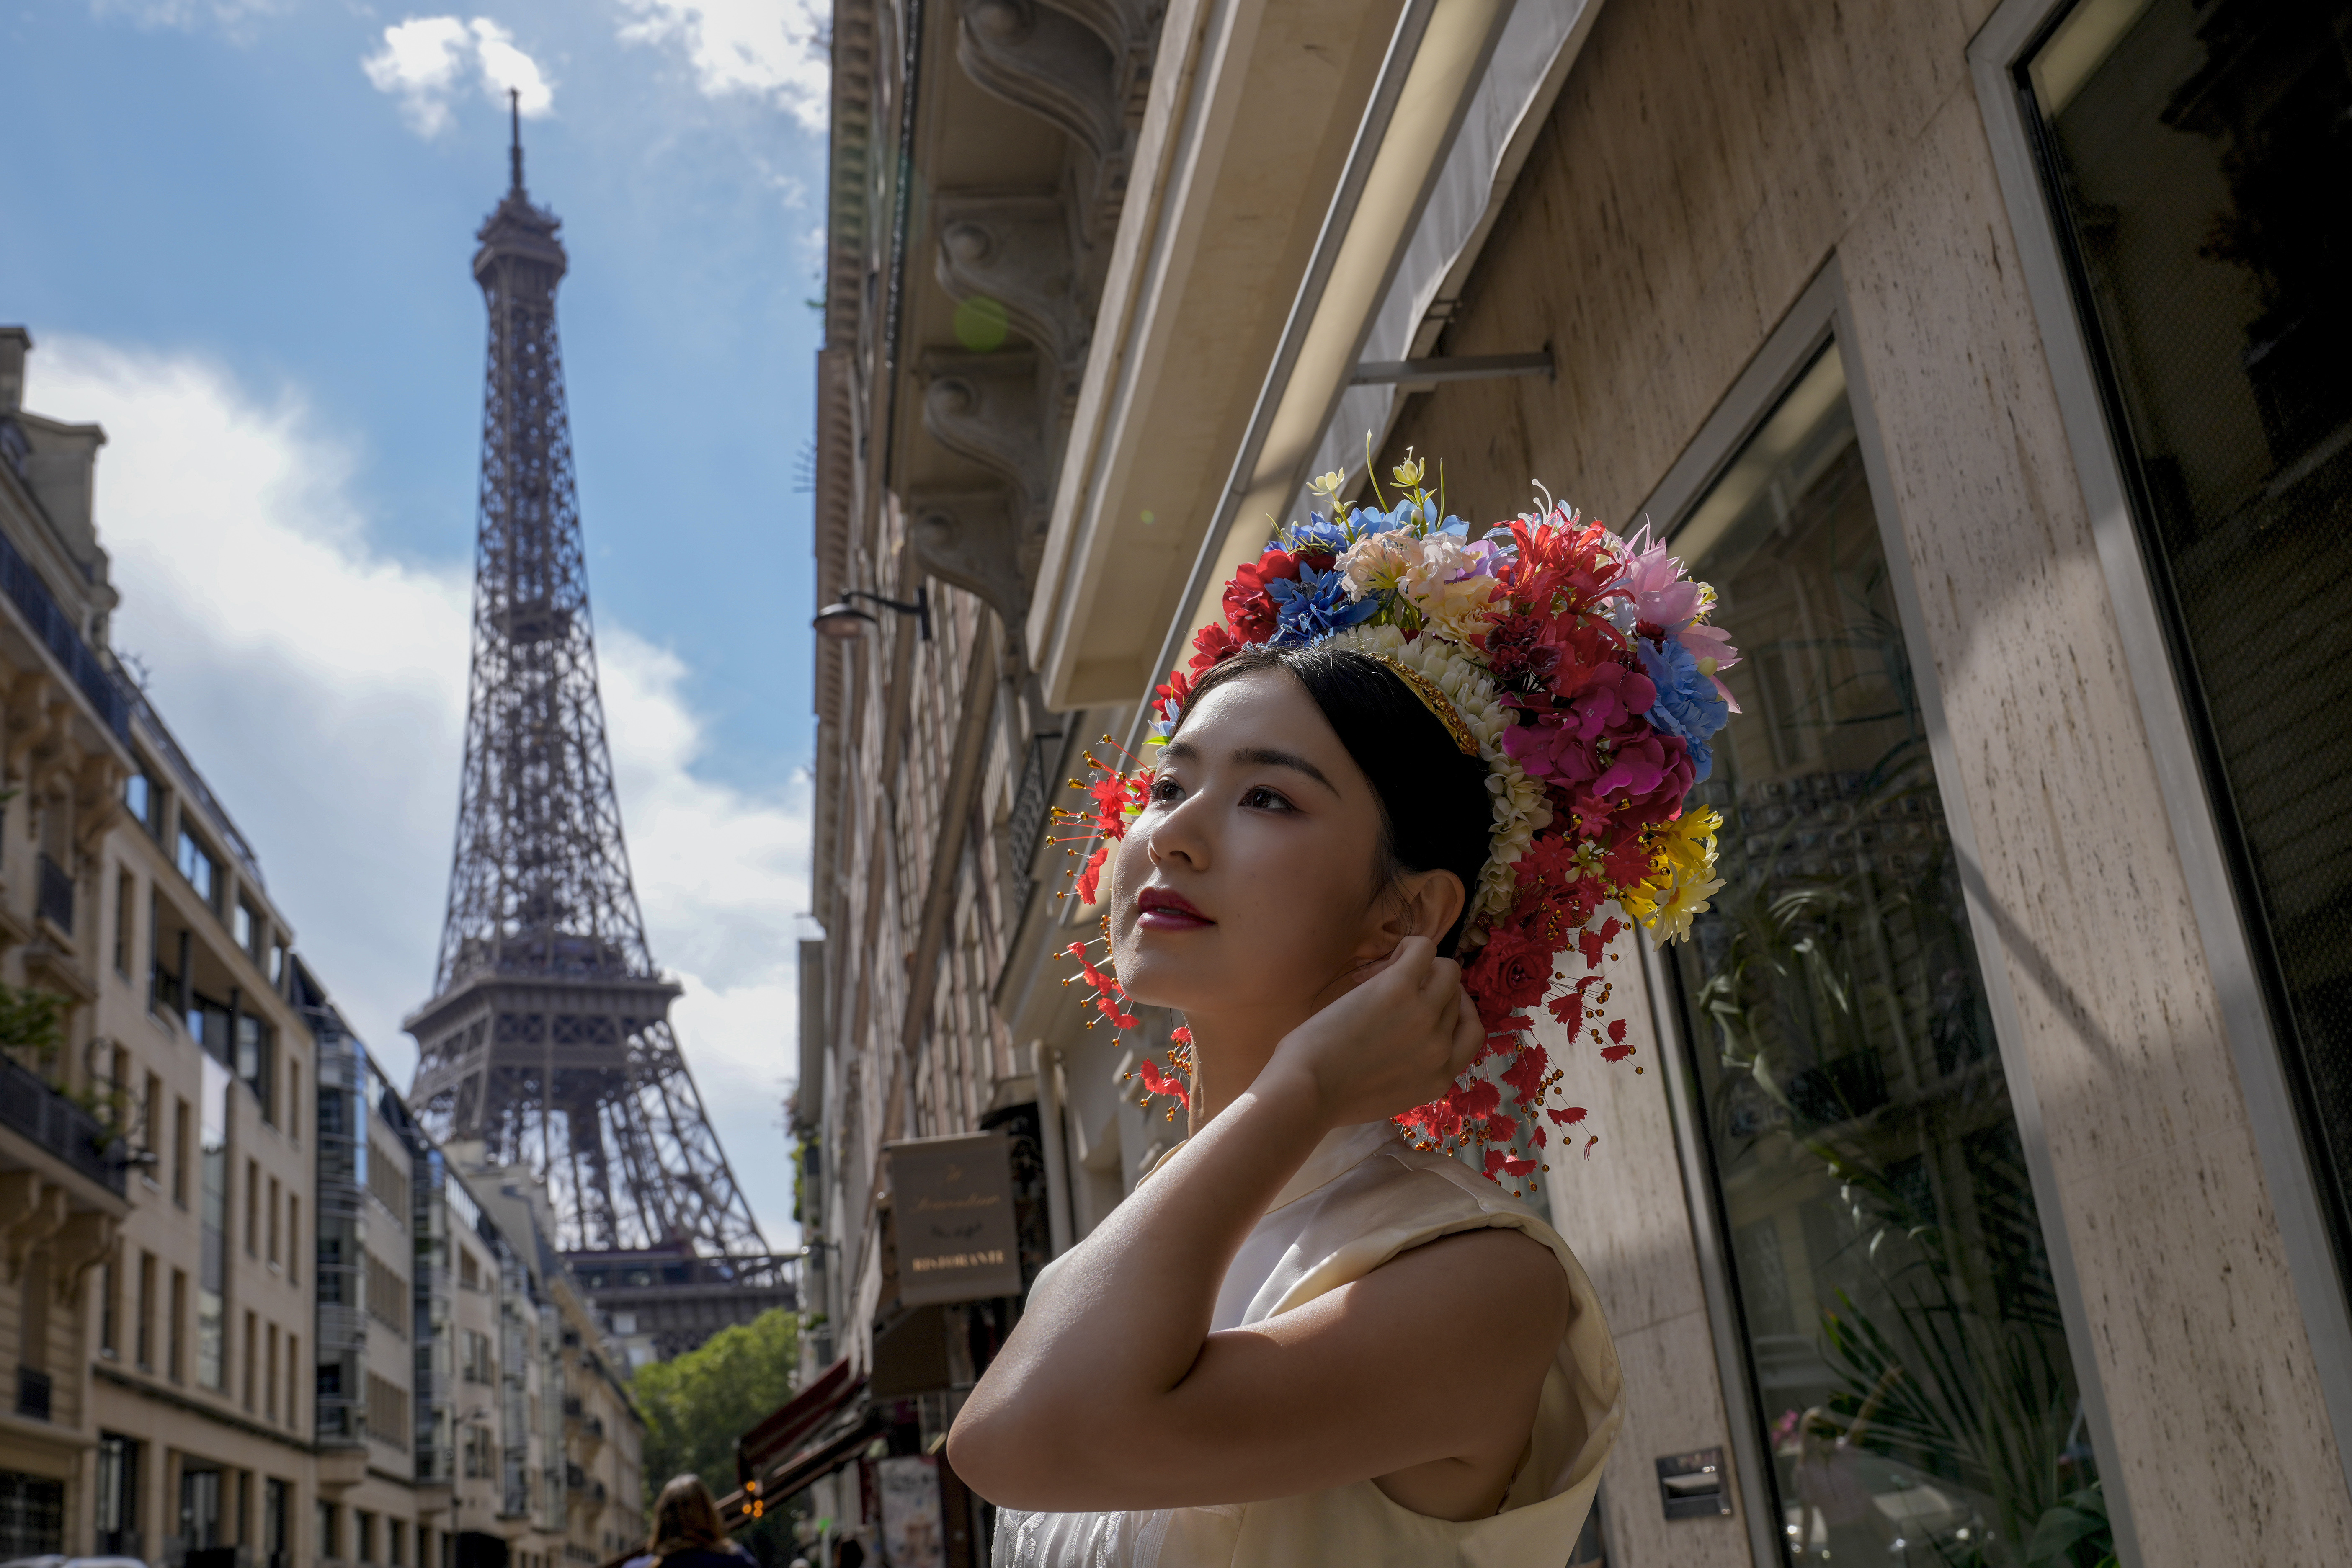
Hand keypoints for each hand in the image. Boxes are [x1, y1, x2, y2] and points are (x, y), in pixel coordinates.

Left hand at [1261, 936, 1484, 1126]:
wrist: (1307, 1090)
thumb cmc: (1331, 1097)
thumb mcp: (1390, 1096)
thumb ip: (1411, 1072)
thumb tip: (1409, 1043)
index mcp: (1440, 1078)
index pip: (1471, 1033)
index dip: (1458, 1012)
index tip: (1435, 1004)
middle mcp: (1441, 1047)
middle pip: (1456, 999)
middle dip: (1434, 989)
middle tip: (1403, 987)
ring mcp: (1424, 1015)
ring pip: (1447, 971)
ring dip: (1426, 965)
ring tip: (1394, 970)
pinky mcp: (1399, 988)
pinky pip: (1423, 949)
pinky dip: (1412, 945)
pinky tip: (1393, 955)